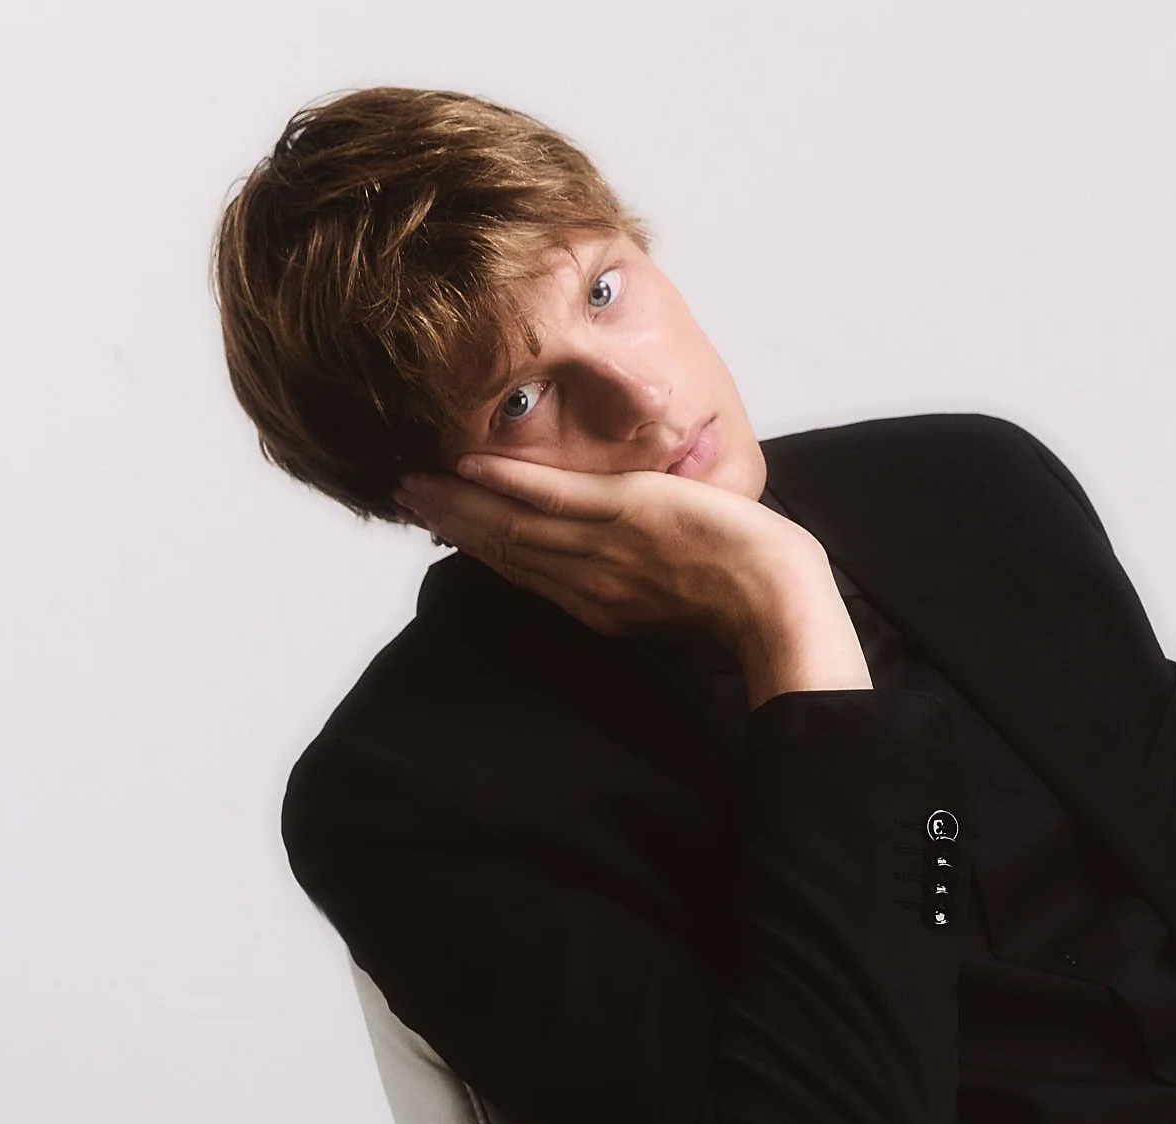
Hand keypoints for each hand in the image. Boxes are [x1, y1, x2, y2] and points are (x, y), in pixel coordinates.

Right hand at [391, 454, 869, 706]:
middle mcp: (587, 583)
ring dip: (458, 501)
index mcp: (598, 605)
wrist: (775, 606)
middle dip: (449, 522)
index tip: (439, 524)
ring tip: (413, 479)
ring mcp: (601, 549)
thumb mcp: (671, 601)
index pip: (524, 569)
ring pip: (512, 524)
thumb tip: (624, 564)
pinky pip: (552, 498)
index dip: (476, 544)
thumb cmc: (741, 605)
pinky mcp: (624, 516)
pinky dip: (509, 481)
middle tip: (399, 494)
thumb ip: (633, 582)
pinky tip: (469, 465)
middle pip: (503, 548)